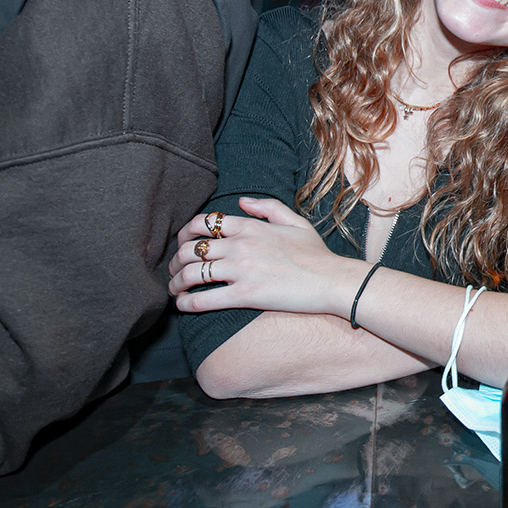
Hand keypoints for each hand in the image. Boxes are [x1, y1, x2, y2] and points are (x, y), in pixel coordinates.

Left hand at [168, 197, 359, 316]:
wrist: (332, 280)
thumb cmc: (316, 254)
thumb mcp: (295, 222)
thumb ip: (267, 207)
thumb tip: (241, 201)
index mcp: (250, 226)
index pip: (203, 223)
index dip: (185, 234)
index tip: (182, 244)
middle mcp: (240, 245)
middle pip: (190, 249)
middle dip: (175, 261)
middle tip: (174, 271)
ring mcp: (241, 270)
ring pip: (191, 274)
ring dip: (176, 283)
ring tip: (175, 290)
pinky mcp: (245, 295)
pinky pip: (204, 299)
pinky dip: (187, 303)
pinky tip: (183, 306)